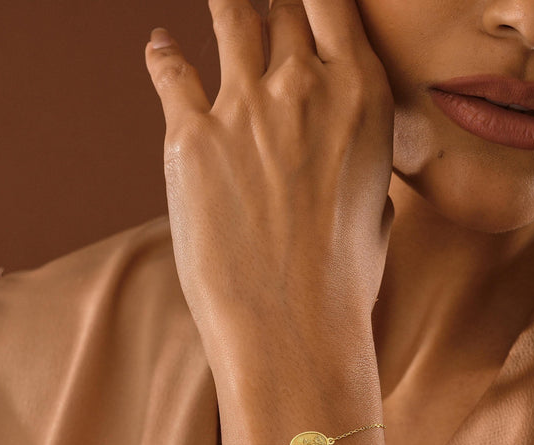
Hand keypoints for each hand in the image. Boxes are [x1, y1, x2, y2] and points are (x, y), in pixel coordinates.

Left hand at [144, 0, 394, 373]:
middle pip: (282, 10)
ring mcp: (245, 108)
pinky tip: (158, 47)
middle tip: (264, 11)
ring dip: (225, 6)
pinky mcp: (191, 138)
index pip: (333, 4)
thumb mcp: (376, 214)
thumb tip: (353, 166)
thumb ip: (363, 172)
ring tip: (221, 2)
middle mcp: (304, 87)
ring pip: (230, 17)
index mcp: (361, 98)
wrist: (292, 323)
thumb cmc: (344, 280)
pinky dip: (162, 55)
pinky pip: (170, 71)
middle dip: (274, 7)